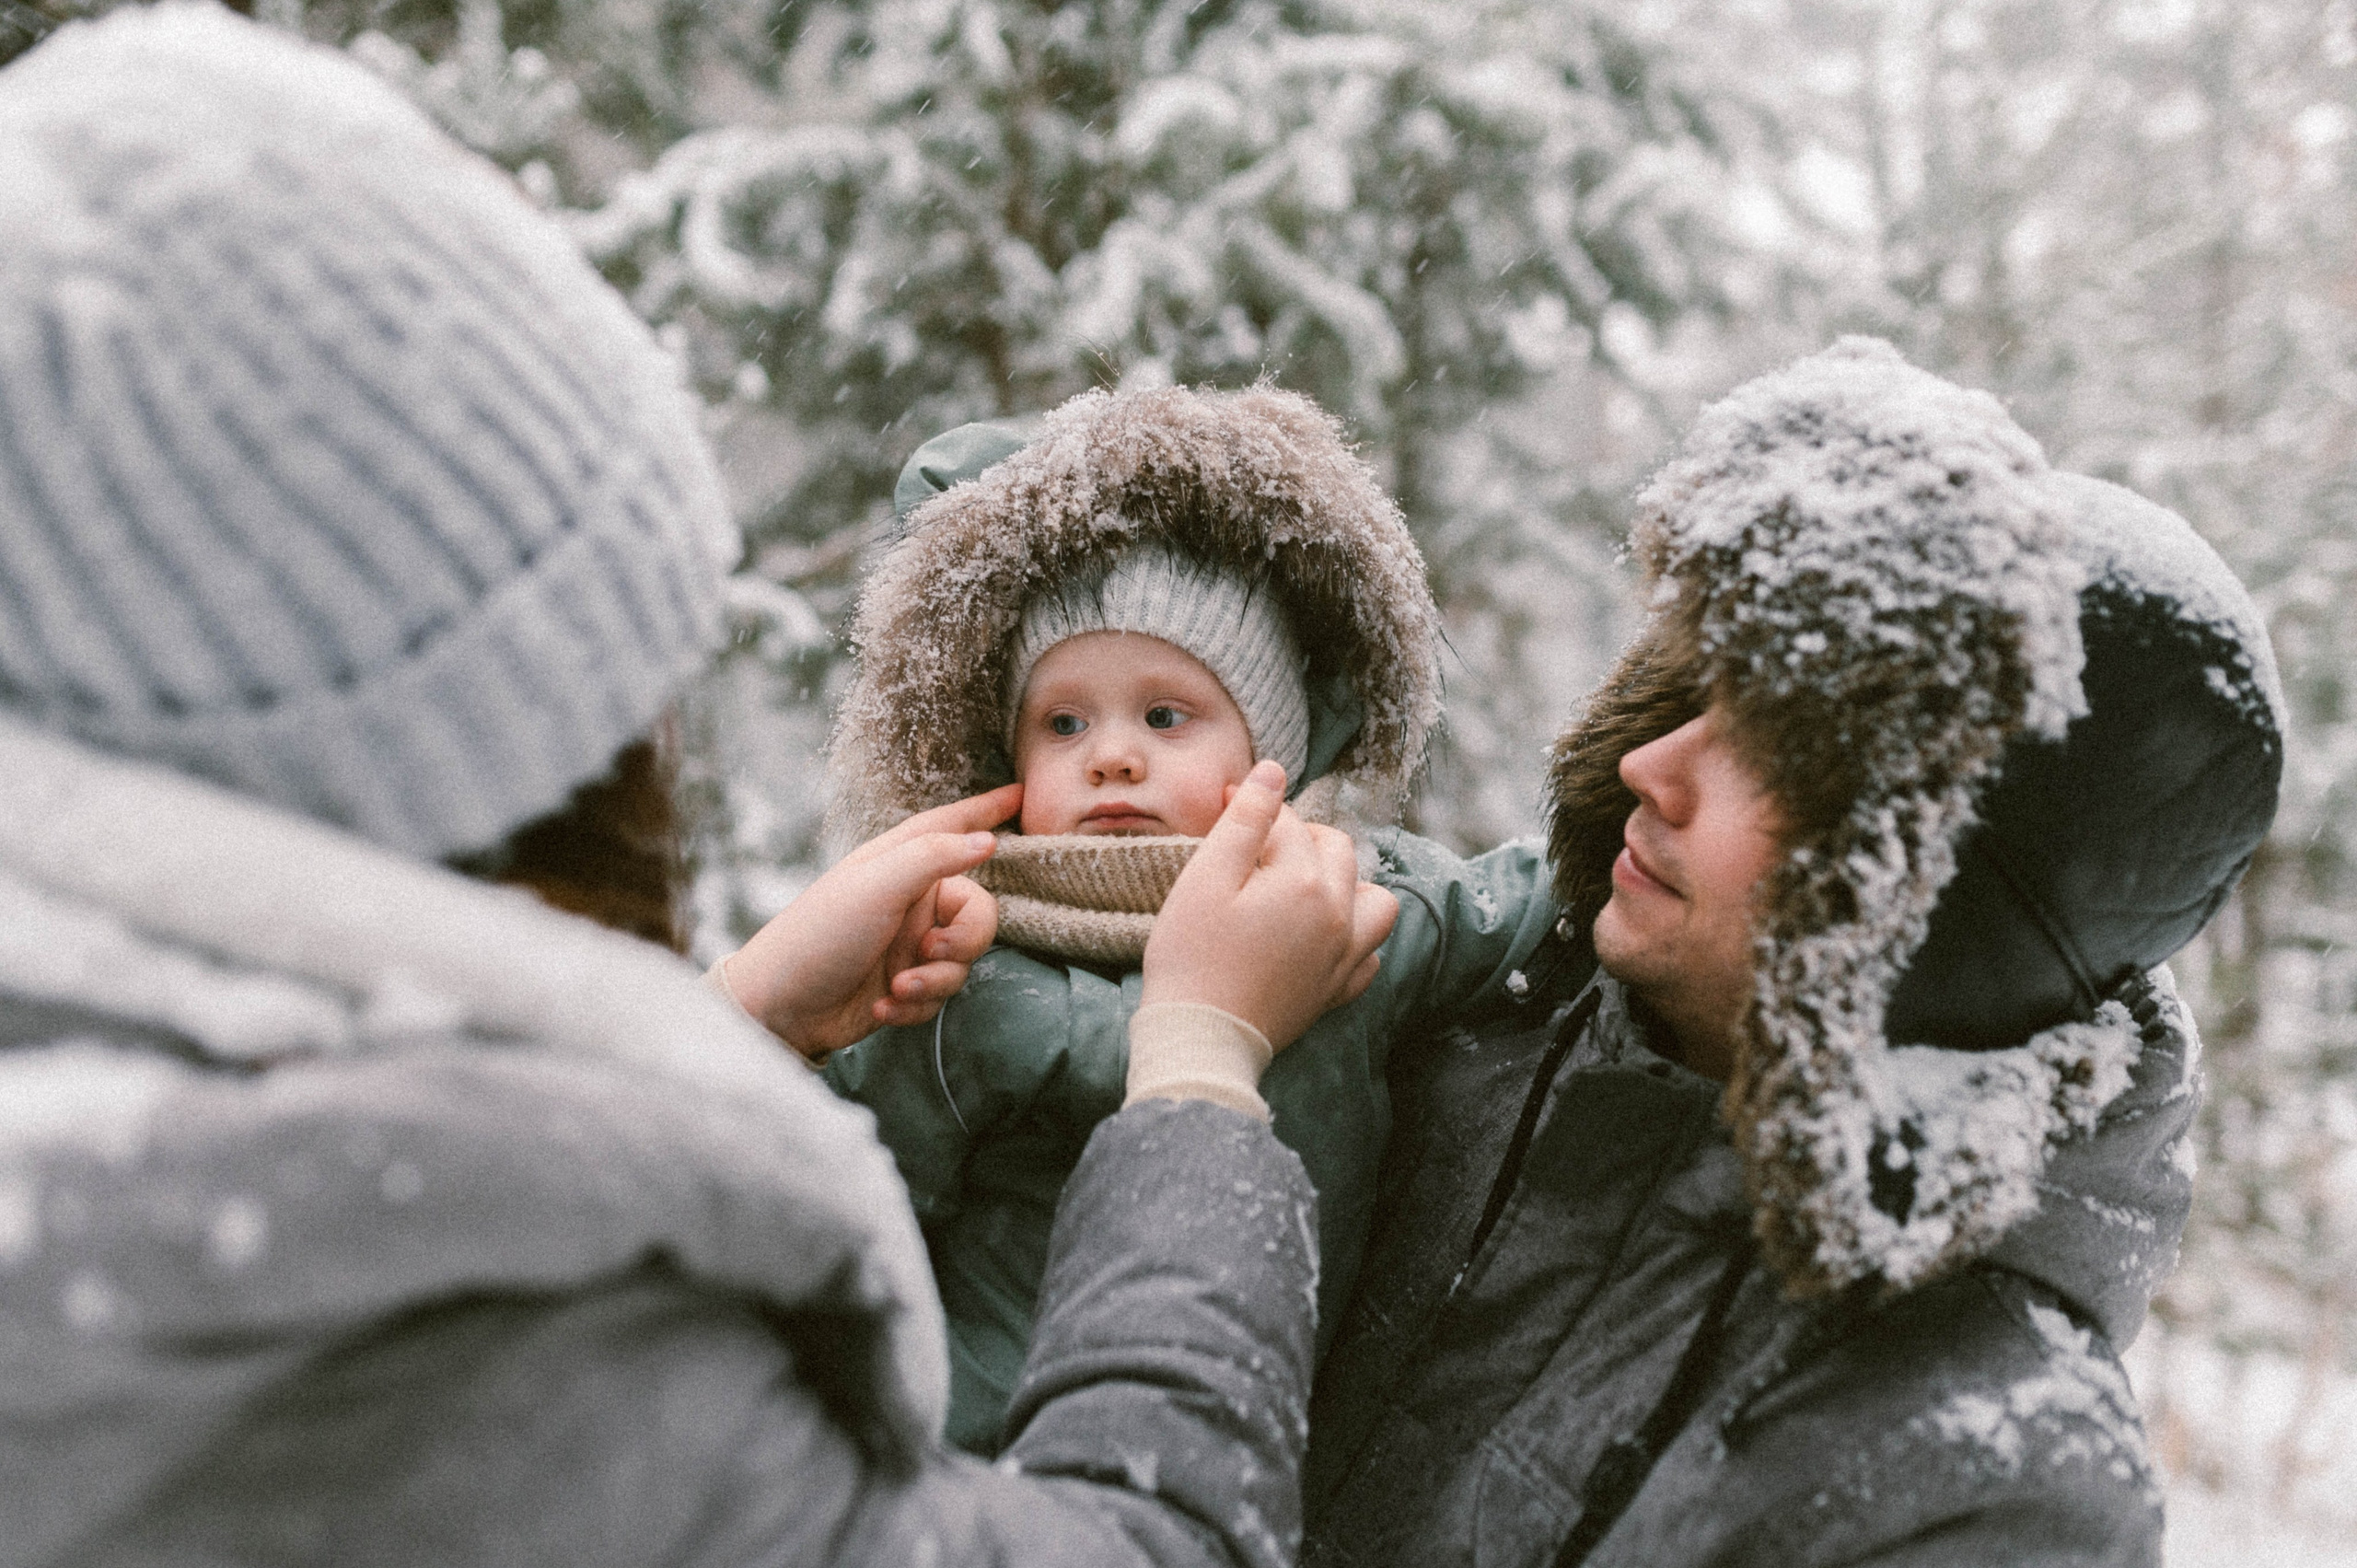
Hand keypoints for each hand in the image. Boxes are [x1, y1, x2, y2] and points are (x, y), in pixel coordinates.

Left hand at [720, 783, 1020, 1057]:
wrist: (780, 1008)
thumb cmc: (818, 934)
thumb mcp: (877, 885)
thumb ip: (934, 856)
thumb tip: (986, 839)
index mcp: (900, 863)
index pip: (952, 826)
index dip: (986, 809)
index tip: (1021, 794)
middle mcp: (910, 900)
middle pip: (978, 912)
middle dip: (963, 940)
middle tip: (931, 949)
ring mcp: (907, 944)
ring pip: (962, 960)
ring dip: (934, 980)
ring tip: (897, 988)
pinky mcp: (904, 985)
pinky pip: (939, 995)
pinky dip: (916, 1005)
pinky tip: (881, 1008)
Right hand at [1142, 761, 1397, 1049]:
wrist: (1201, 1036)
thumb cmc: (1192, 955)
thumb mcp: (1206, 877)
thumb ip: (1245, 820)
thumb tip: (1274, 771)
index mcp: (1306, 882)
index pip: (1292, 825)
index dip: (1254, 809)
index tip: (1224, 807)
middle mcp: (1340, 915)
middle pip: (1338, 851)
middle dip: (1302, 839)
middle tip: (1255, 850)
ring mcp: (1345, 957)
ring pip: (1376, 900)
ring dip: (1346, 884)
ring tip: (1302, 887)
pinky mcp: (1338, 991)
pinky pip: (1369, 953)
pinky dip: (1353, 936)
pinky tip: (1319, 935)